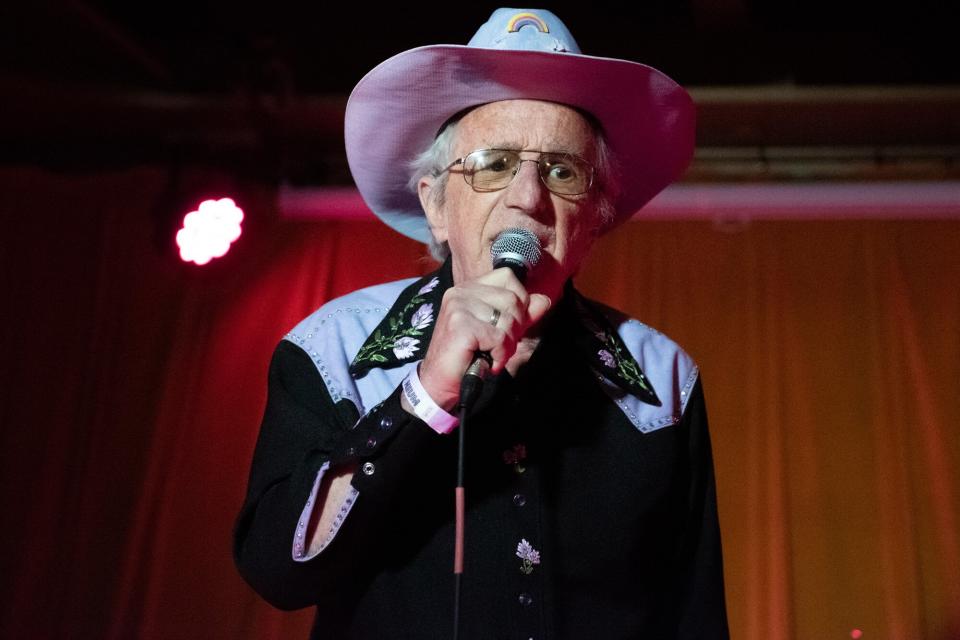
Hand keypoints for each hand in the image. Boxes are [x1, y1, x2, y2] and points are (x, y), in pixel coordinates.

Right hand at [416, 268, 551, 410]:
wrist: (439, 382)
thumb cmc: (467, 355)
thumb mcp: (498, 330)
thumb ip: (520, 315)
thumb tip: (544, 300)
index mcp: (469, 288)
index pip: (507, 277)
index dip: (519, 301)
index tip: (508, 325)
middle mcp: (461, 292)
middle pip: (513, 299)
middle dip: (514, 329)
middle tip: (497, 346)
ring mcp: (459, 306)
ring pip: (508, 319)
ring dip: (506, 345)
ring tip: (490, 354)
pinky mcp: (460, 325)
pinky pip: (499, 337)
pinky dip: (499, 354)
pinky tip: (486, 361)